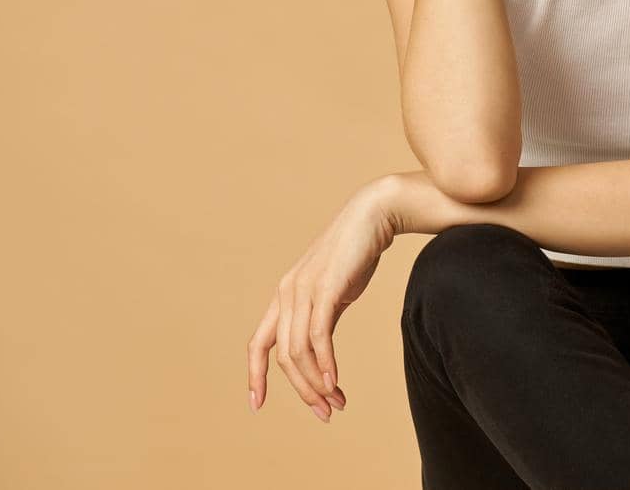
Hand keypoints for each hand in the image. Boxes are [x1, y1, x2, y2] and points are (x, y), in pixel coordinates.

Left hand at [246, 178, 399, 420]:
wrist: (374, 216)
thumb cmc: (357, 253)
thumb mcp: (333, 290)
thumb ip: (323, 316)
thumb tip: (323, 348)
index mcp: (284, 297)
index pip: (258, 344)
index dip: (255, 376)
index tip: (256, 405)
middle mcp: (286, 295)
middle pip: (283, 357)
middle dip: (302, 391)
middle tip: (324, 413)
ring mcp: (304, 291)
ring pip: (299, 352)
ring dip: (316, 383)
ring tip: (335, 403)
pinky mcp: (325, 289)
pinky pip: (319, 336)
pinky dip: (325, 364)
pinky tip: (335, 382)